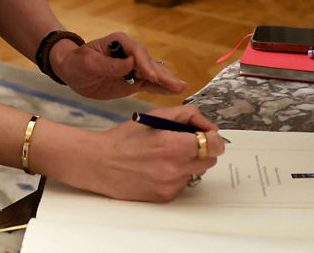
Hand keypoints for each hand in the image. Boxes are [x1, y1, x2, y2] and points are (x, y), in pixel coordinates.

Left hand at [52, 32, 187, 98]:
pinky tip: (173, 91)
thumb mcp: (88, 63)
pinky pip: (149, 83)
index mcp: (120, 42)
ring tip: (182, 87)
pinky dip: (160, 88)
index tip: (151, 76)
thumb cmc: (77, 62)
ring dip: (167, 81)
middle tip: (177, 84)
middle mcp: (130, 52)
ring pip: (153, 73)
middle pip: (150, 62)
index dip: (145, 64)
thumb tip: (131, 63)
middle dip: (163, 74)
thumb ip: (109, 64)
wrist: (71, 71)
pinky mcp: (133, 80)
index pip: (137, 52)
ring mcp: (133, 66)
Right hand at [52, 105, 224, 201]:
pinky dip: (177, 175)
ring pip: (198, 172)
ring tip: (168, 156)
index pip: (214, 145)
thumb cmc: (125, 138)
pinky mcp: (165, 197)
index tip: (207, 135)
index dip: (213, 138)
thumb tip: (210, 126)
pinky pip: (183, 184)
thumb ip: (188, 115)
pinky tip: (159, 168)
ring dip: (190, 163)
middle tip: (183, 143)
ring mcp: (170, 185)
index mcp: (172, 145)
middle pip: (210, 160)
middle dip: (201, 149)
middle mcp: (174, 168)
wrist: (100, 163)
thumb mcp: (155, 115)